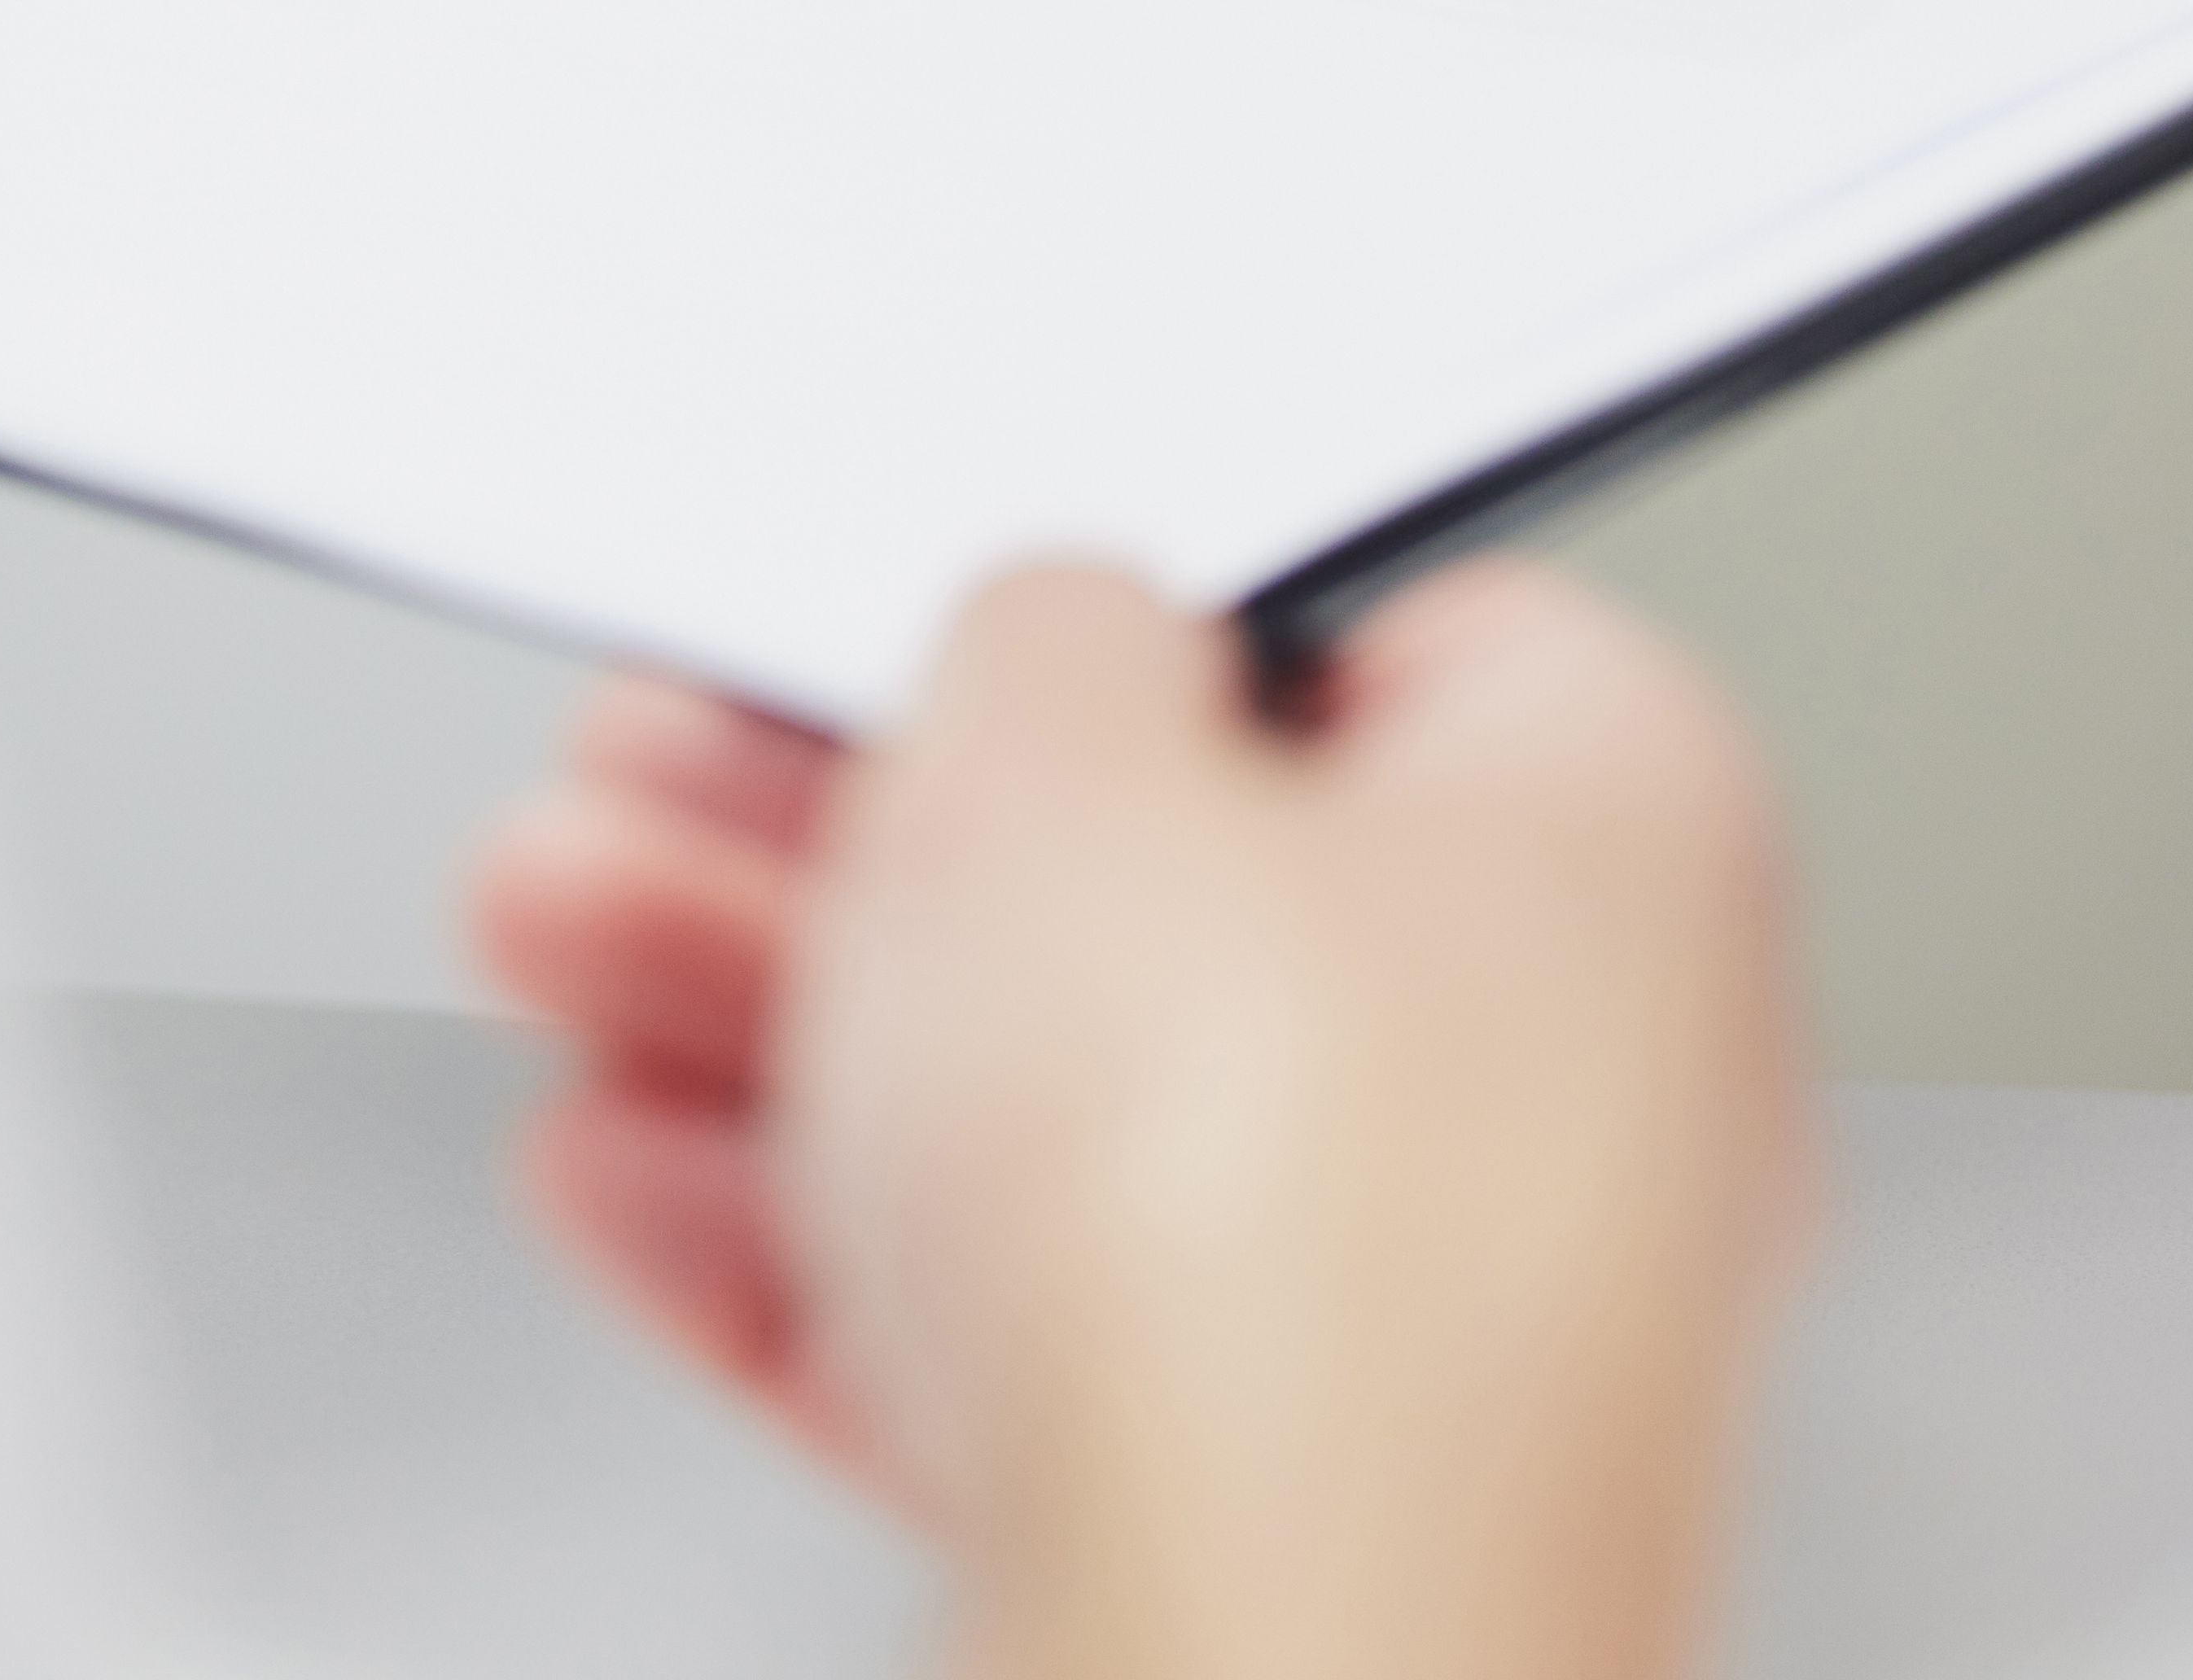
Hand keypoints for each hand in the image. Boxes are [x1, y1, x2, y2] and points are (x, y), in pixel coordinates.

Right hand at [474, 563, 1806, 1679]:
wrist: (1260, 1673)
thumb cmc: (1260, 1233)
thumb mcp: (1060, 741)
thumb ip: (1044, 628)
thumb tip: (1047, 646)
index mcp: (1616, 825)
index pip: (1359, 639)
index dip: (1108, 618)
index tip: (915, 634)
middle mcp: (1575, 1081)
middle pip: (1154, 894)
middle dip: (840, 833)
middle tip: (661, 787)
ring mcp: (1430, 1328)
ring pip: (1054, 1119)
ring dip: (773, 1014)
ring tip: (575, 940)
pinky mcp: (1280, 1511)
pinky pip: (1023, 1335)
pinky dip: (819, 1253)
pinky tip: (640, 1183)